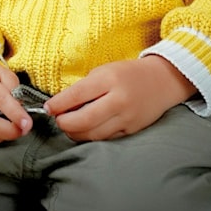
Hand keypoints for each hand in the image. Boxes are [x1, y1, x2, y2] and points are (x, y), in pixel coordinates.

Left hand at [45, 56, 196, 141]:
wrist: (162, 81)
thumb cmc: (128, 74)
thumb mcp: (104, 71)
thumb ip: (83, 88)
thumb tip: (60, 105)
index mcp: (109, 80)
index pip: (76, 95)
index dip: (57, 105)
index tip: (48, 108)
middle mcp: (118, 100)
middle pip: (83, 120)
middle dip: (64, 123)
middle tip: (58, 119)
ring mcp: (127, 118)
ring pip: (93, 134)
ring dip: (75, 133)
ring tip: (69, 125)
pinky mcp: (132, 130)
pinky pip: (105, 138)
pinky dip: (91, 136)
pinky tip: (85, 130)